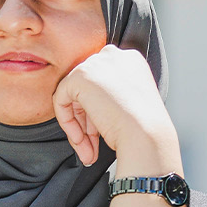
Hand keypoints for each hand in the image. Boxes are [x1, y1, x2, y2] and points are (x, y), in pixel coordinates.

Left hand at [51, 44, 177, 166]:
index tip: (102, 131)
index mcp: (130, 61)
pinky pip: (61, 99)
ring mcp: (96, 64)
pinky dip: (68, 122)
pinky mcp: (79, 76)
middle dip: (88, 121)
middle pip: (87, 88)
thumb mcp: (129, 103)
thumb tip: (90, 105)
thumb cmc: (145, 128)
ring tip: (87, 150)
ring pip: (73, 96)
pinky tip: (80, 140)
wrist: (145, 135)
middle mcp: (114, 56)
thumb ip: (109, 96)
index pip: (103, 83)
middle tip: (92, 145)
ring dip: (79, 127)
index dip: (100, 110)